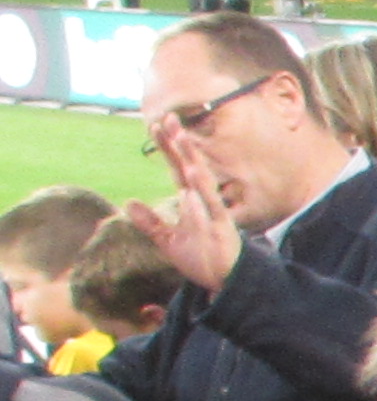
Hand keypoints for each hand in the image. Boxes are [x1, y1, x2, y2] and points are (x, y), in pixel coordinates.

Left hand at [124, 133, 241, 294]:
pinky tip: (193, 171)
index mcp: (190, 201)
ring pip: (200, 178)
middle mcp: (202, 201)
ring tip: (181, 137)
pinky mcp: (221, 225)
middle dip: (178, 142)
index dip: (166, 148)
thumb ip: (150, 222)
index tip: (155, 126)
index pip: (176, 168)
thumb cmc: (201, 260)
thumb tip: (129, 203)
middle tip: (168, 117)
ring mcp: (212, 211)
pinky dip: (202, 188)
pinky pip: (211, 203)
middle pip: (188, 165)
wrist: (223, 282)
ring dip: (191, 157)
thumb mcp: (167, 241)